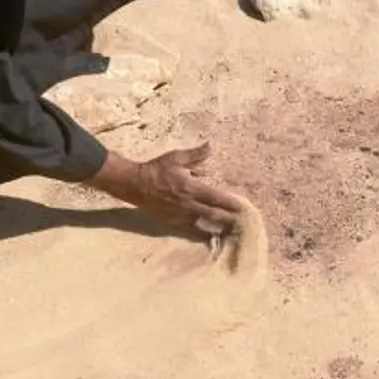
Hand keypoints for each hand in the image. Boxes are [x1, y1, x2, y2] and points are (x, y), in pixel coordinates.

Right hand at [88, 144, 245, 231]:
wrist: (135, 185)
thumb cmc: (156, 169)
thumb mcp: (176, 158)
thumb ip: (195, 154)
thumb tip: (210, 146)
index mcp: (191, 188)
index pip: (216, 198)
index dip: (230, 203)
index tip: (243, 207)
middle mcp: (188, 204)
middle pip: (213, 214)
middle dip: (228, 219)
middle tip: (241, 222)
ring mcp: (180, 215)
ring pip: (203, 222)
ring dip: (216, 225)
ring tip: (229, 229)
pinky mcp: (172, 221)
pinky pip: (190, 227)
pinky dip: (201, 229)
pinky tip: (209, 232)